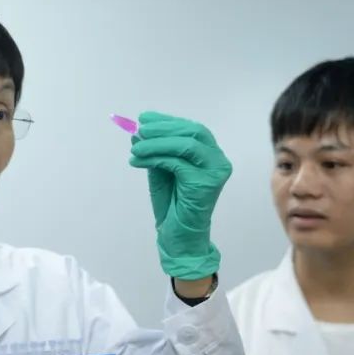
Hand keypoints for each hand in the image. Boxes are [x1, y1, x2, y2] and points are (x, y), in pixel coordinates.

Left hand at [129, 112, 231, 279]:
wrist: (179, 236)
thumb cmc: (172, 205)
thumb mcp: (162, 171)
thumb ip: (156, 151)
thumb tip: (139, 131)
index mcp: (210, 154)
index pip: (191, 129)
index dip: (167, 121)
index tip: (143, 118)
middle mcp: (218, 160)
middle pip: (192, 131)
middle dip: (162, 128)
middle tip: (138, 130)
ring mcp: (215, 171)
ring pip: (186, 144)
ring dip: (156, 143)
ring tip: (135, 147)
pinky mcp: (206, 183)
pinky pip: (178, 163)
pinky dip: (155, 158)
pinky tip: (138, 161)